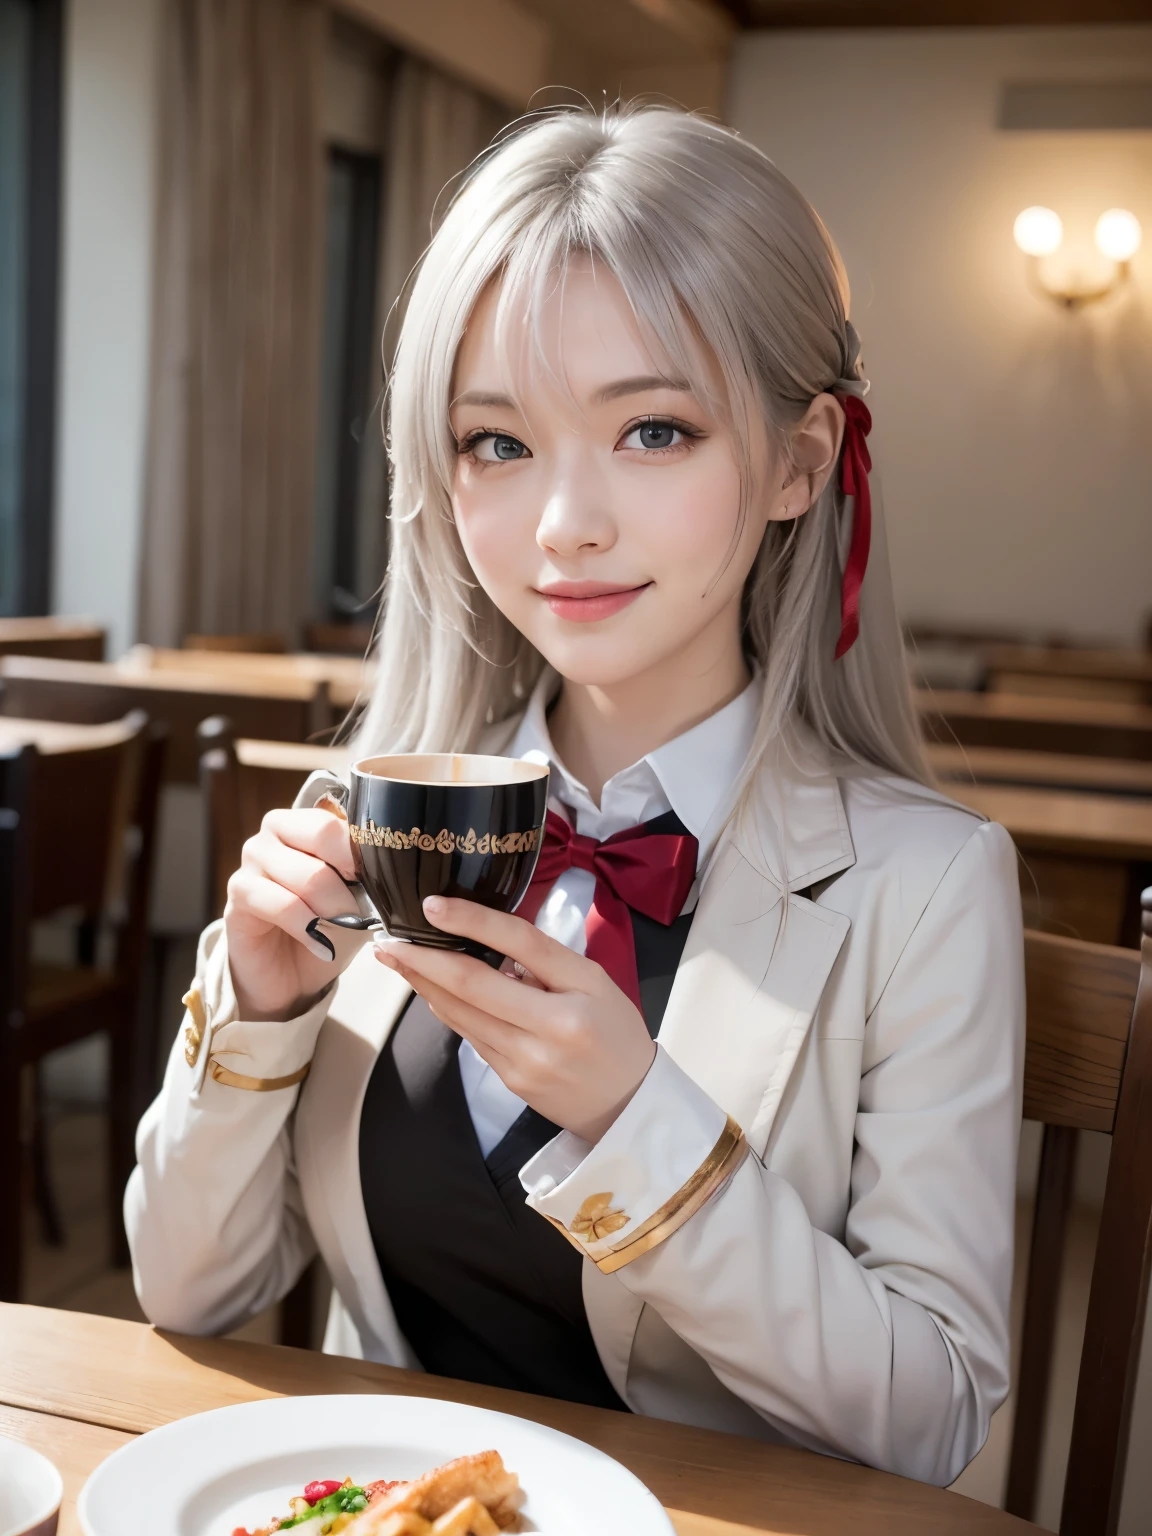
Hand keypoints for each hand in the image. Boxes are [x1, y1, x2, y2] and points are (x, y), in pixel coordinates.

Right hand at [224, 808, 360, 1019]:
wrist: (286, 973)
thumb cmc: (324, 928)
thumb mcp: (356, 900)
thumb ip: (369, 878)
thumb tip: (396, 870)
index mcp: (304, 823)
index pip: (337, 818)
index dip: (362, 847)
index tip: (381, 877)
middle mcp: (273, 832)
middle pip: (322, 836)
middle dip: (352, 879)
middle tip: (364, 910)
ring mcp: (252, 859)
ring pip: (306, 874)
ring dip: (334, 907)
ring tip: (346, 928)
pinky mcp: (239, 893)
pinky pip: (281, 904)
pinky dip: (309, 928)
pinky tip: (323, 946)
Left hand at [372, 896, 655, 1142]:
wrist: (628, 1105)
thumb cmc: (615, 1033)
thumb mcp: (597, 982)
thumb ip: (546, 961)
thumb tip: (489, 943)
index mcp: (576, 997)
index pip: (518, 944)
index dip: (472, 921)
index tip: (433, 905)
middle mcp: (548, 1030)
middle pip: (471, 985)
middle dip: (422, 960)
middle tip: (387, 940)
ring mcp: (524, 1061)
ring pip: (460, 1014)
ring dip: (423, 984)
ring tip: (397, 959)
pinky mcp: (508, 1080)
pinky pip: (470, 1036)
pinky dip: (447, 1009)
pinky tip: (431, 990)